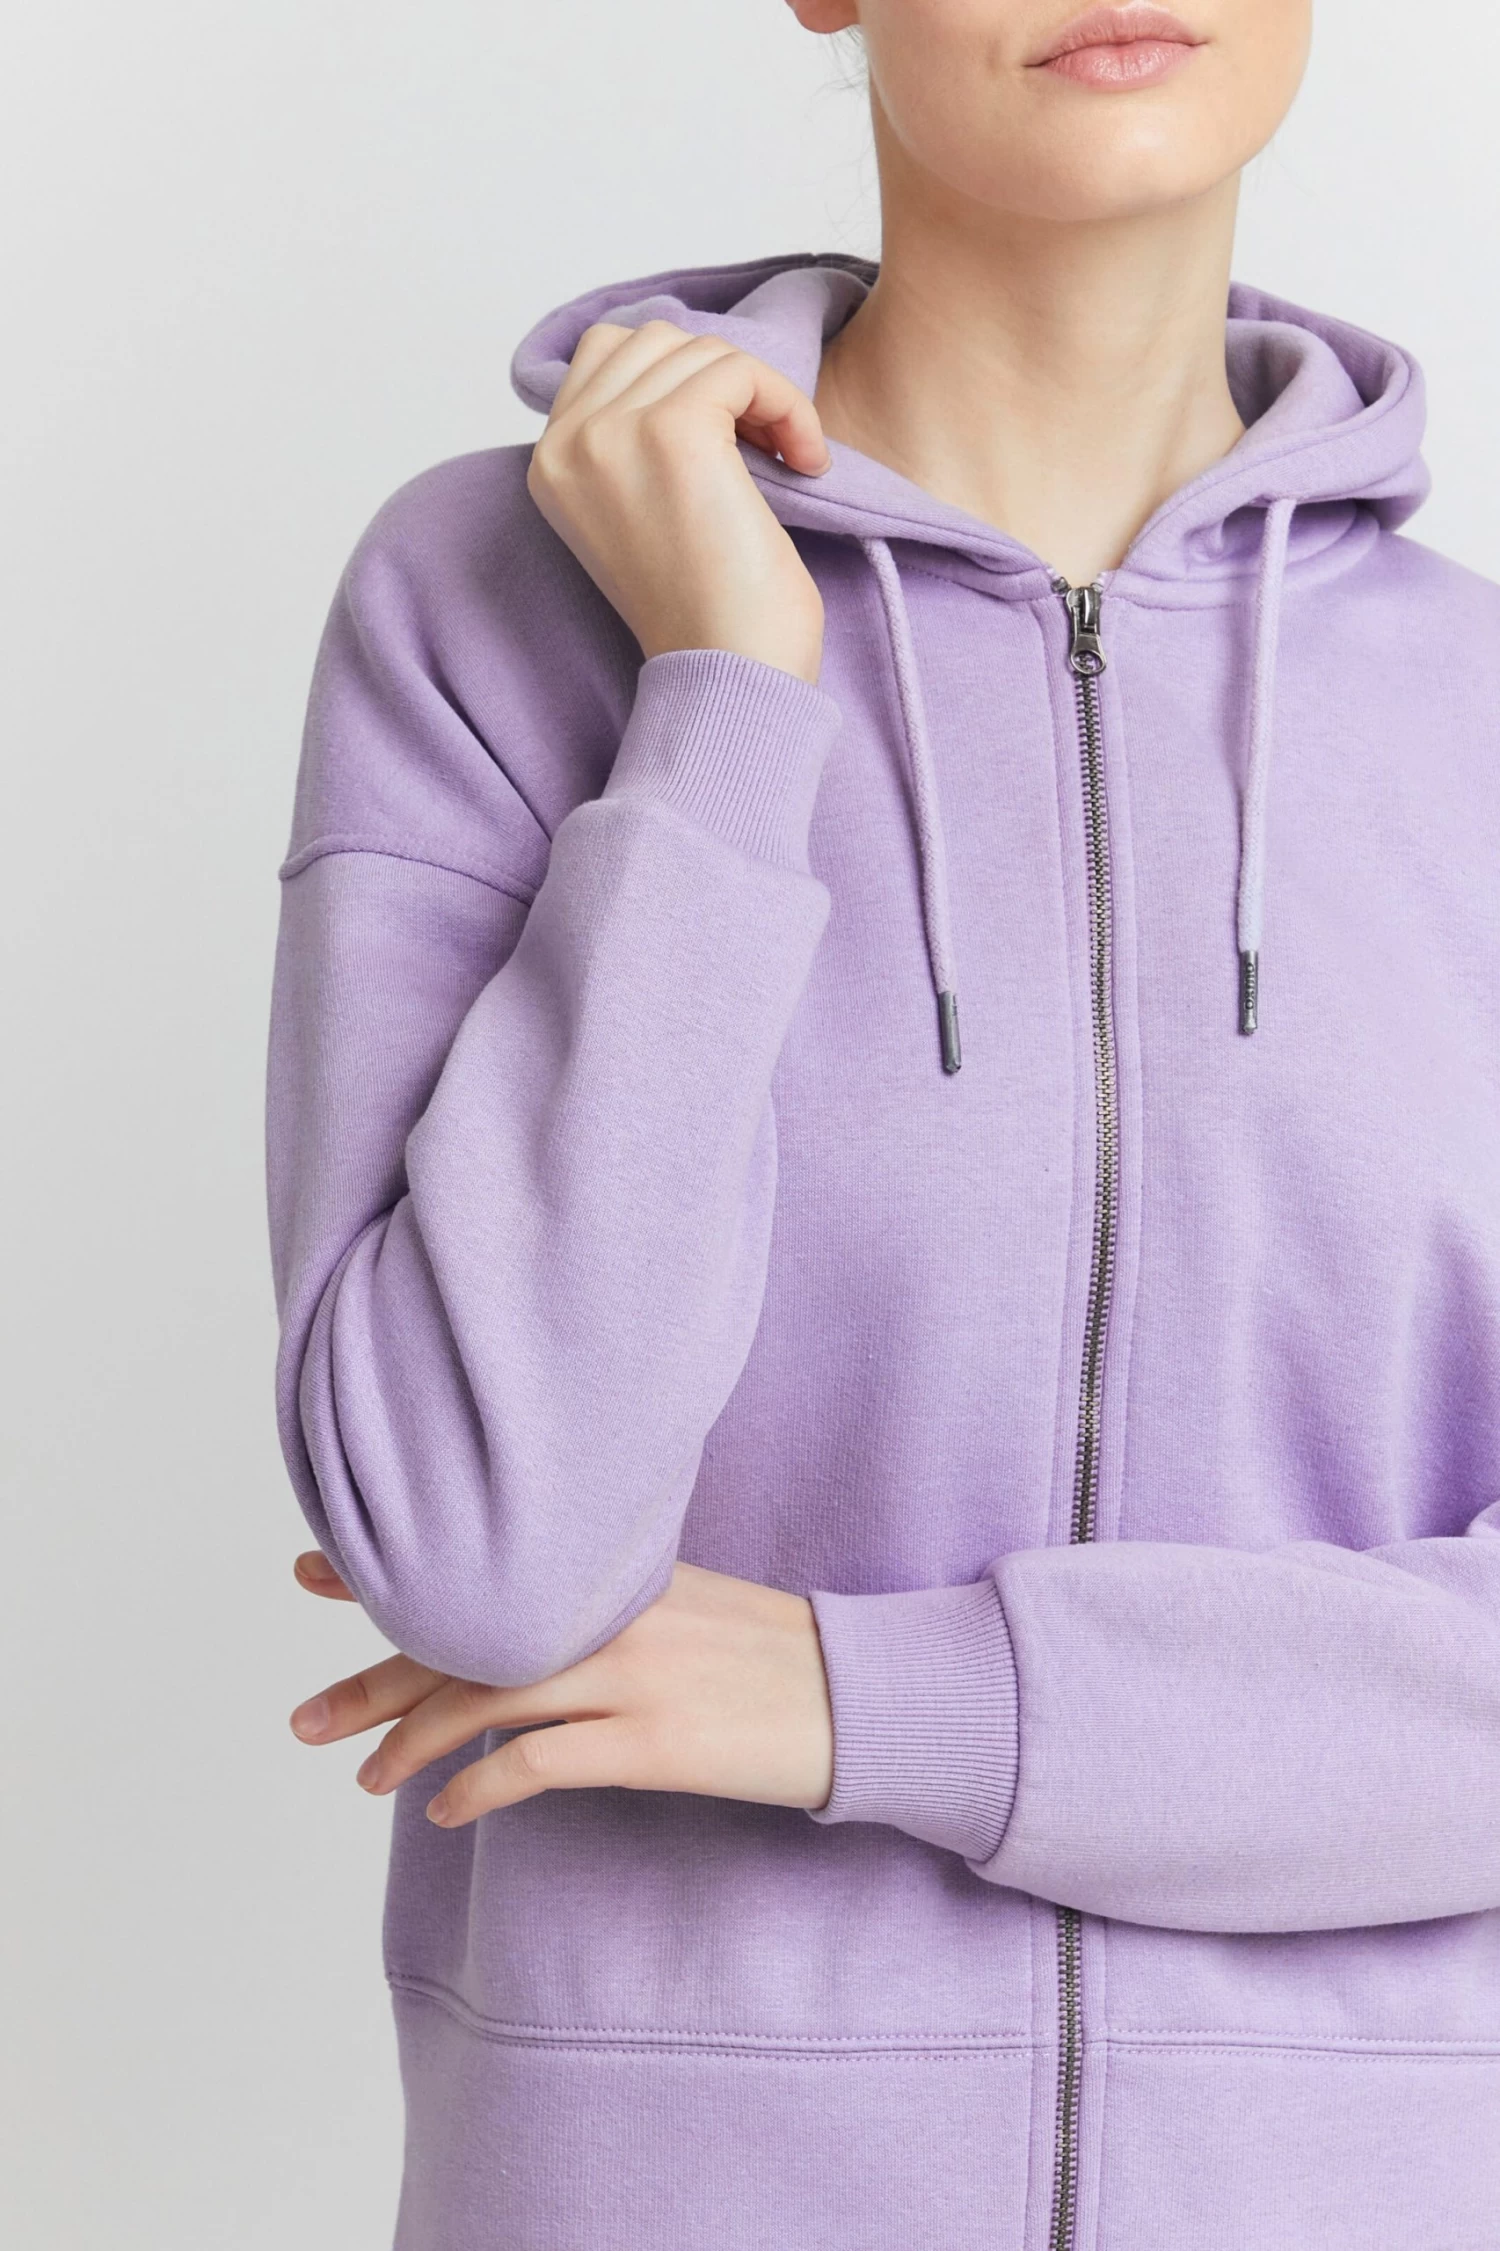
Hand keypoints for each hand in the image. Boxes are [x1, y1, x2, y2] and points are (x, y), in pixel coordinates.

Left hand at [288, 1560, 834, 1826]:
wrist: (861, 1694)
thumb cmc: (773, 1654)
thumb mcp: (686, 1601)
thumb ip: (604, 1605)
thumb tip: (526, 1632)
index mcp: (611, 1574)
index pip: (479, 1566)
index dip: (388, 1572)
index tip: (311, 1568)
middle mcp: (610, 1615)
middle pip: (462, 1641)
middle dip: (373, 1681)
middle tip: (303, 1717)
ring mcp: (631, 1676)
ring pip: (486, 1700)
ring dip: (411, 1745)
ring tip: (365, 1778)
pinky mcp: (652, 1741)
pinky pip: (537, 1764)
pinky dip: (480, 1790)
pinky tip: (447, 1813)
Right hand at [525, 318, 831, 683]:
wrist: (731, 676)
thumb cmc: (709, 615)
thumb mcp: (643, 515)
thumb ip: (632, 443)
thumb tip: (686, 368)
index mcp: (550, 465)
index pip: (605, 353)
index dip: (683, 380)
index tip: (733, 439)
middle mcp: (568, 443)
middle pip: (655, 340)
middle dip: (722, 381)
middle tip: (766, 447)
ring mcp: (612, 432)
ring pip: (702, 350)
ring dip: (762, 395)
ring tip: (790, 458)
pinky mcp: (673, 430)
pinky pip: (742, 370)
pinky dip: (788, 405)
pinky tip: (806, 461)